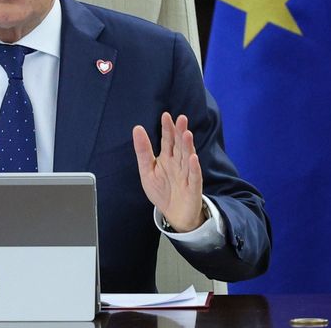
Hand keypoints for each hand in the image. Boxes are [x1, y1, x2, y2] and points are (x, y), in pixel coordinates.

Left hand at [133, 112, 205, 232]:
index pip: (168, 140)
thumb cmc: (161, 191)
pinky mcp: (193, 188)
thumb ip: (143, 151)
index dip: (167, 129)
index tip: (166, 115)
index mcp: (167, 158)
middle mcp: (179, 163)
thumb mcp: (147, 170)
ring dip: (188, 146)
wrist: (173, 215)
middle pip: (180, 146)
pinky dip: (194, 168)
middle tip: (181, 119)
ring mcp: (187, 174)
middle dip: (180, 132)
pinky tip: (193, 158)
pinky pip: (194, 176)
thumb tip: (137, 128)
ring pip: (188, 158)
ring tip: (187, 134)